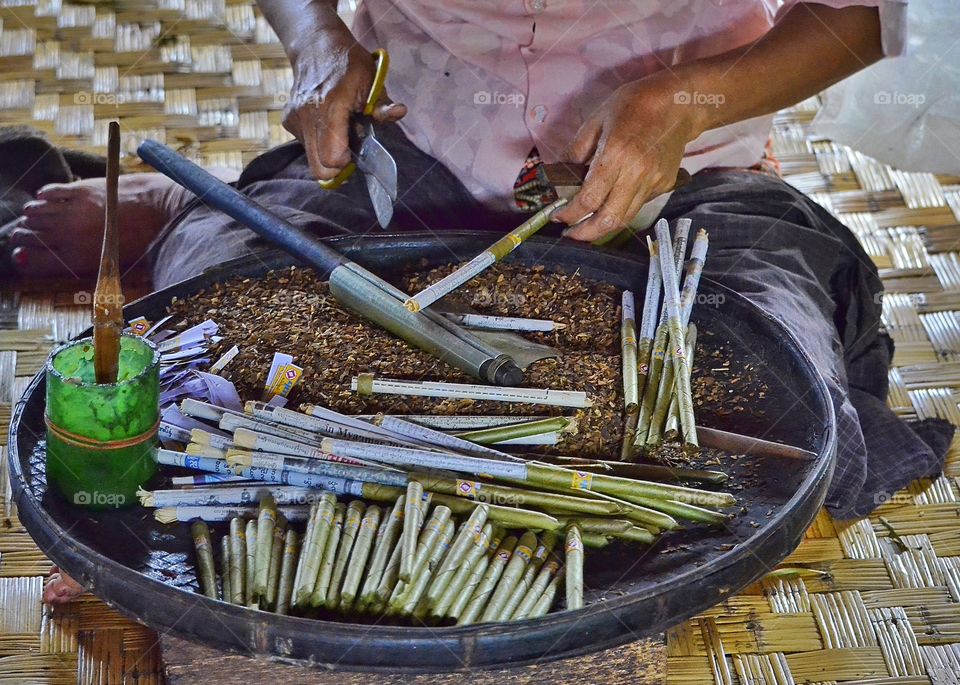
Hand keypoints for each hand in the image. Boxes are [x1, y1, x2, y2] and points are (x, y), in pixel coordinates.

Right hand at [283, 28, 406, 180]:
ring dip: (327, 152)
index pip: (332, 158)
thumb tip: (399, 112)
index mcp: (331, 106)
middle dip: (336, 166)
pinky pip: (305, 144)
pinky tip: (326, 123)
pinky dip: (318, 141)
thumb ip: (382, 104)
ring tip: (339, 131)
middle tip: (348, 150)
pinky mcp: (289, 120)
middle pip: (318, 167)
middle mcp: (308, 116)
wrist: (314, 45)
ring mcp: (295, 118)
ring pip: (311, 158)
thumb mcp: (372, 79)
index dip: (346, 163)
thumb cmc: (348, 63)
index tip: (356, 152)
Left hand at [552, 73, 704, 241]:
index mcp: (616, 155)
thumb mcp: (597, 119)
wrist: (679, 103)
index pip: (588, 199)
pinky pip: (637, 205)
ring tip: (585, 226)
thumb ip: (577, 150)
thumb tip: (561, 176)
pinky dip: (620, 209)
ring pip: (624, 219)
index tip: (557, 216)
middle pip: (608, 220)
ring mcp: (653, 182)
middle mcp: (636, 174)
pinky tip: (611, 200)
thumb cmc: (635, 105)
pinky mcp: (664, 185)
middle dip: (585, 234)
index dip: (569, 214)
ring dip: (602, 228)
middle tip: (570, 234)